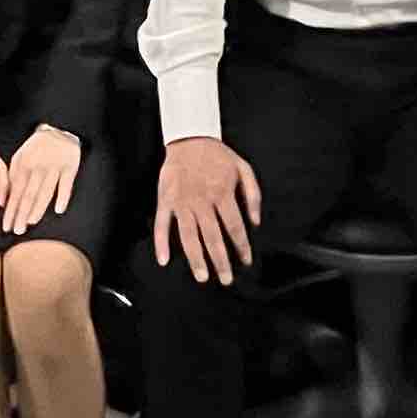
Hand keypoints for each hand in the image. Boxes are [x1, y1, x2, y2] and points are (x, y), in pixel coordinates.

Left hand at [2, 125, 82, 233]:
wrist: (58, 128)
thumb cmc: (36, 148)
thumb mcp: (20, 158)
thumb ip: (13, 178)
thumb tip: (6, 200)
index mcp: (24, 165)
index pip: (15, 192)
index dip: (10, 210)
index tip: (6, 226)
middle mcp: (38, 167)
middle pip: (29, 194)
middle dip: (21, 214)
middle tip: (17, 230)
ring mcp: (54, 167)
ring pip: (46, 191)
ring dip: (38, 208)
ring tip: (31, 222)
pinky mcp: (70, 166)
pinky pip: (66, 184)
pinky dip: (63, 196)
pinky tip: (59, 210)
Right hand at [150, 135, 261, 285]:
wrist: (190, 138)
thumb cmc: (218, 156)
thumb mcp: (244, 169)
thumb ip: (253, 195)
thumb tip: (255, 222)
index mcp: (222, 194)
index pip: (234, 227)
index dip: (242, 247)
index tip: (245, 261)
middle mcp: (202, 201)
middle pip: (213, 237)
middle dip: (221, 261)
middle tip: (226, 279)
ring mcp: (182, 202)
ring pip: (189, 236)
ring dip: (195, 258)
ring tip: (202, 276)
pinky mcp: (166, 200)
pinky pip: (162, 224)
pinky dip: (160, 243)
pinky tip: (163, 260)